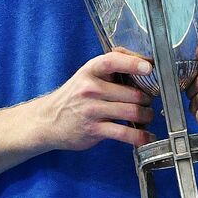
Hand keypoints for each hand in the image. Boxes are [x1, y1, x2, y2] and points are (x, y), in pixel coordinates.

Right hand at [37, 51, 154, 150]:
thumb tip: (142, 61)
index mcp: (90, 71)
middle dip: (147, 99)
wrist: (48, 121)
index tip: (148, 67)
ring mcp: (92, 110)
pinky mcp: (94, 130)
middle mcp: (91, 89)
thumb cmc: (74, 96)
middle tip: (148, 101)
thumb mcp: (87, 75)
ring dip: (146, 115)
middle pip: (131, 93)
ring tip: (147, 116)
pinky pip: (124, 133)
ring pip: (132, 112)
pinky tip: (146, 136)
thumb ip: (111, 67)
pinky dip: (140, 136)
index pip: (112, 62)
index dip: (132, 63)